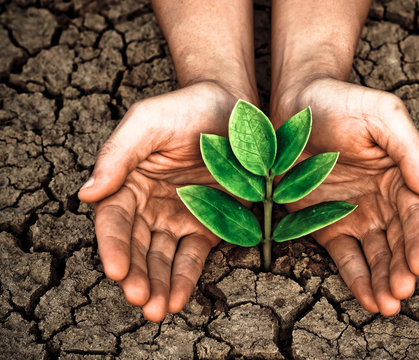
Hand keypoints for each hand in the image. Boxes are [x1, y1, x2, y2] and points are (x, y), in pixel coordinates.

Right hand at [78, 82, 239, 321]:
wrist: (233, 109)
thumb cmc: (185, 109)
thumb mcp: (148, 122)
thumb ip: (118, 155)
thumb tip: (86, 194)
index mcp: (127, 183)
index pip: (113, 221)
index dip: (112, 246)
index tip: (115, 269)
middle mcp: (149, 207)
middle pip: (136, 248)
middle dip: (136, 275)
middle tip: (140, 299)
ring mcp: (178, 218)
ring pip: (162, 259)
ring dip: (159, 285)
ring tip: (158, 310)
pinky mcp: (207, 226)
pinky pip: (194, 256)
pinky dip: (186, 278)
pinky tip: (180, 299)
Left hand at [273, 78, 418, 314]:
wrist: (294, 106)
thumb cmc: (342, 104)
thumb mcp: (382, 115)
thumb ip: (410, 151)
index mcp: (401, 177)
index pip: (418, 216)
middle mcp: (382, 202)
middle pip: (398, 242)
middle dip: (401, 269)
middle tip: (401, 293)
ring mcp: (354, 216)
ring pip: (375, 256)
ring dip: (383, 281)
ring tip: (387, 305)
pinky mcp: (325, 225)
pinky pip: (344, 256)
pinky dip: (356, 278)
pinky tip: (367, 298)